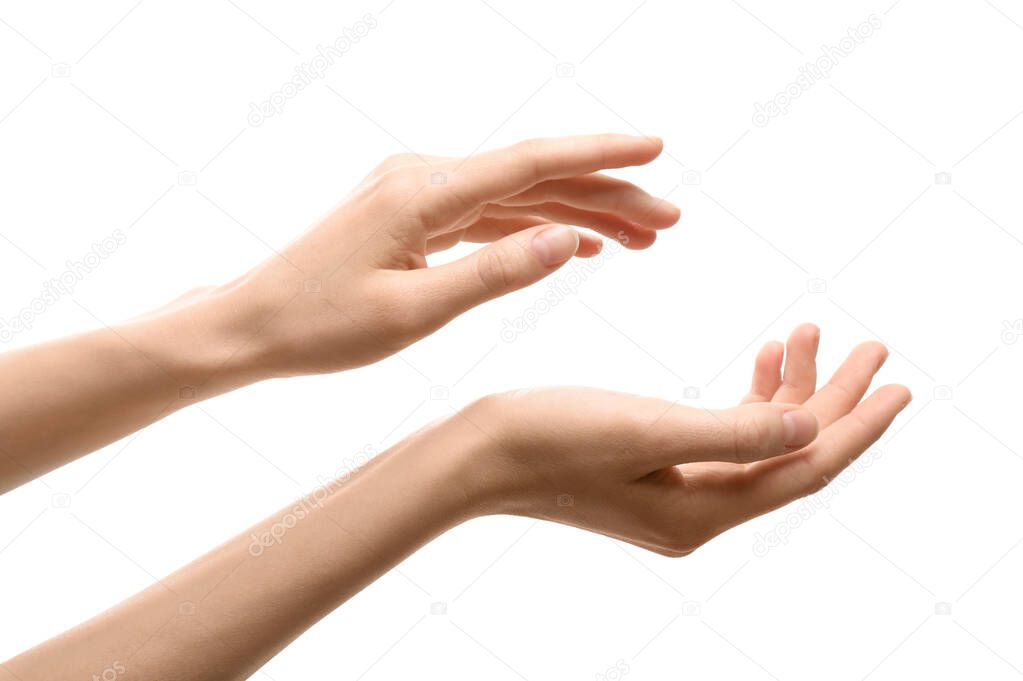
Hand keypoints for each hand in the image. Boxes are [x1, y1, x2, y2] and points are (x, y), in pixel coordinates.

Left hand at [226, 134, 678, 376]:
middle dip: (606, 194)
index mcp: (423, 193)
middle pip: (534, 176)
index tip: (658, 148)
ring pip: (517, 196)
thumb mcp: (414, 313)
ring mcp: (416, 193)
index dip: (600, 155)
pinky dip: (534, 227)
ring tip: (641, 238)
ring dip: (578, 214)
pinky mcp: (411, 215)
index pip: (531, 163)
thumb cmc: (321, 326)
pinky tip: (573, 244)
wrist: (252, 325)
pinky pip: (488, 214)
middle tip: (670, 219)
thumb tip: (570, 242)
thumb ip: (495, 274)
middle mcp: (422, 177)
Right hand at [458, 324, 910, 555]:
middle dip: (832, 399)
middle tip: (873, 346)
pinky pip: (721, 435)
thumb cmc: (549, 439)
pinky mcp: (651, 469)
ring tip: (807, 331)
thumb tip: (810, 432)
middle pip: (787, 455)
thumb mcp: (648, 430)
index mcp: (701, 513)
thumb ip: (735, 434)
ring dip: (786, 389)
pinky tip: (759, 358)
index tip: (900, 384)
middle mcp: (696, 512)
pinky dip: (745, 396)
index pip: (803, 470)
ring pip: (756, 441)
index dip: (856, 428)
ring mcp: (674, 493)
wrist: (474, 455)